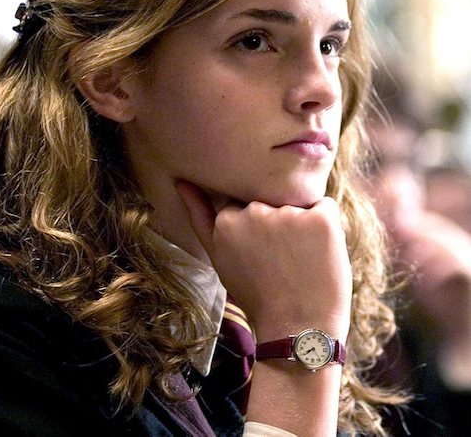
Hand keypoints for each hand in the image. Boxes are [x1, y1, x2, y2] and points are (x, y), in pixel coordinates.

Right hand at [175, 180, 351, 341]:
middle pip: (271, 200)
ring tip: (301, 260)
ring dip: (302, 223)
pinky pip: (324, 206)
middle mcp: (255, 212)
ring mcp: (289, 214)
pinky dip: (326, 224)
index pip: (247, 204)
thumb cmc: (256, 294)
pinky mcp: (320, 220)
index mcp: (227, 220)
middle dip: (278, 221)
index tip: (262, 254)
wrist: (297, 328)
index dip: (259, 227)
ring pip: (297, 203)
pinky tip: (320, 251)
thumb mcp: (218, 257)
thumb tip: (181, 181)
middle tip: (282, 260)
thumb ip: (199, 216)